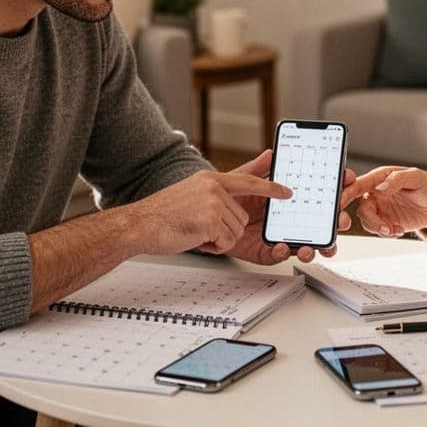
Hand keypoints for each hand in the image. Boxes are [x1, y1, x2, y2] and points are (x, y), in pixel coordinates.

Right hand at [122, 169, 290, 255]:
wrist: (140, 225)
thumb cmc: (162, 214)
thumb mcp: (191, 192)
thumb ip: (216, 190)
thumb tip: (231, 194)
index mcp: (210, 179)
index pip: (248, 180)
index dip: (270, 187)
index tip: (287, 192)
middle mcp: (213, 187)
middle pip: (242, 216)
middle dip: (226, 229)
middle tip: (202, 228)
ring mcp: (212, 203)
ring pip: (236, 230)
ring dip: (219, 238)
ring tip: (196, 232)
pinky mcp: (210, 220)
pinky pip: (227, 241)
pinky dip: (213, 247)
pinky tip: (196, 239)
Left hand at [223, 149, 348, 264]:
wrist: (209, 217)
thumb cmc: (230, 198)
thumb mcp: (243, 180)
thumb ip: (258, 169)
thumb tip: (271, 154)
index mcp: (290, 197)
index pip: (321, 191)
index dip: (338, 185)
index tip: (347, 180)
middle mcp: (291, 217)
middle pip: (323, 221)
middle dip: (338, 221)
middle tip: (341, 220)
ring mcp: (281, 235)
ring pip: (309, 242)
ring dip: (317, 245)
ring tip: (315, 245)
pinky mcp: (267, 250)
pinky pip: (280, 253)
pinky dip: (283, 251)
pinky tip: (282, 246)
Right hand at [340, 166, 426, 237]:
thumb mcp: (417, 177)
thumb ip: (397, 179)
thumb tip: (381, 187)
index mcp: (380, 178)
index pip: (358, 184)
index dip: (346, 193)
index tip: (340, 203)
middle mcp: (376, 193)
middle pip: (360, 208)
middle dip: (370, 219)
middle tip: (382, 226)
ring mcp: (381, 209)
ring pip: (367, 221)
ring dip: (379, 228)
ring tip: (395, 229)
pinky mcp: (386, 222)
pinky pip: (377, 230)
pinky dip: (386, 233)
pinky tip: (398, 230)